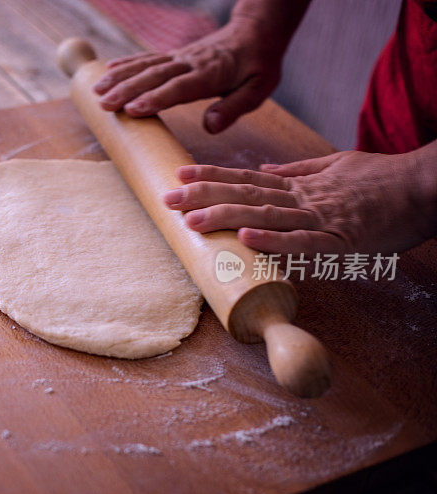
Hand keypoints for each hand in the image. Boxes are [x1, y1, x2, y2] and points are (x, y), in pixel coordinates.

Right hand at [92, 17, 285, 132]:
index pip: (179, 87)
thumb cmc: (258, 66)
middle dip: (127, 90)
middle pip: (154, 76)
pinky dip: (126, 63)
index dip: (156, 98)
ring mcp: (179, 57)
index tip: (133, 110)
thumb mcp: (258, 89)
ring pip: (145, 66)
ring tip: (96, 91)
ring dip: (119, 77)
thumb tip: (211, 126)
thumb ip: (234, 107)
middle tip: (103, 105)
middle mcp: (190, 63)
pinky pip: (147, 59)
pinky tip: (107, 70)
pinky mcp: (174, 56)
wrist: (256, 33)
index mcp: (210, 74)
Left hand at [162, 148, 436, 254]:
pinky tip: (247, 240)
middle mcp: (301, 197)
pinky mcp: (341, 239)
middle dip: (204, 196)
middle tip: (168, 198)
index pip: (245, 179)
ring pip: (265, 215)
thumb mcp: (335, 167)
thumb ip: (299, 171)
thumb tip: (266, 172)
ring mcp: (320, 217)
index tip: (180, 175)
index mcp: (298, 184)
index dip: (211, 177)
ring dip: (227, 217)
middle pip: (244, 195)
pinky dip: (275, 240)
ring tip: (193, 219)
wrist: (425, 187)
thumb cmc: (382, 181)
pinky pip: (304, 242)